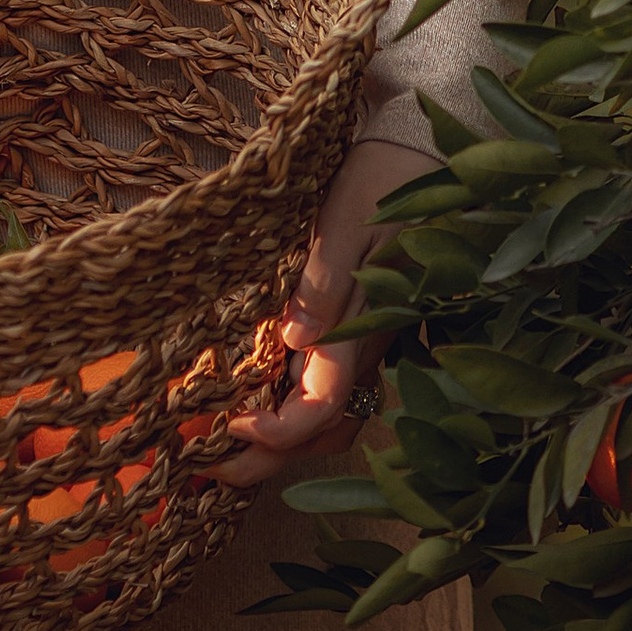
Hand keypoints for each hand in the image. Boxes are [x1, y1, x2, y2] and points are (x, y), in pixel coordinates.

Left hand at [211, 134, 428, 489]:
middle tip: (207, 471)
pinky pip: (332, 392)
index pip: (322, 408)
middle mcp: (365, 349)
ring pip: (332, 421)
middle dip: (268, 460)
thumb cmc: (380, 183)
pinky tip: (261, 404)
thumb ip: (322, 282)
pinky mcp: (361, 330)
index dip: (277, 432)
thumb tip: (293, 338)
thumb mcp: (345, 222)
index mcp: (361, 329)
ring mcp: (366, 343)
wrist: (423, 159)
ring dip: (283, 446)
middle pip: (323, 432)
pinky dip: (296, 415)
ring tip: (228, 450)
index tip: (229, 425)